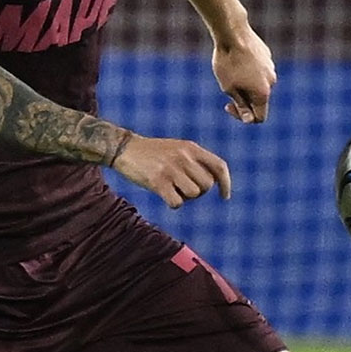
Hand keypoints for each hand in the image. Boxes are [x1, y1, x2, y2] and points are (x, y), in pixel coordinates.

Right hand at [112, 134, 230, 207]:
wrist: (124, 148)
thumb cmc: (152, 152)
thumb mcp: (177, 148)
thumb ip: (195, 161)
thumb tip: (214, 182)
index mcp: (190, 147)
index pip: (219, 166)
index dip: (226, 183)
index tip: (224, 196)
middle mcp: (183, 157)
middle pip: (207, 185)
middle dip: (199, 192)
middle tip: (183, 188)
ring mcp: (171, 169)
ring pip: (194, 194)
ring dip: (185, 197)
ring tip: (172, 189)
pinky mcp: (158, 182)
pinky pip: (177, 203)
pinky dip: (173, 203)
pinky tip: (164, 195)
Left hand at [212, 25, 276, 123]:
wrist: (233, 32)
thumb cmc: (227, 62)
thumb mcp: (228, 88)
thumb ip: (240, 105)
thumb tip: (249, 119)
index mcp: (263, 93)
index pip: (260, 117)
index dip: (244, 117)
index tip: (229, 105)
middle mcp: (272, 81)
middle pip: (258, 99)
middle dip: (243, 97)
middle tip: (226, 86)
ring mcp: (271, 67)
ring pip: (257, 83)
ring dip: (245, 82)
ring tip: (230, 69)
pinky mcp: (267, 56)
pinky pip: (257, 69)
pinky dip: (248, 69)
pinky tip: (236, 58)